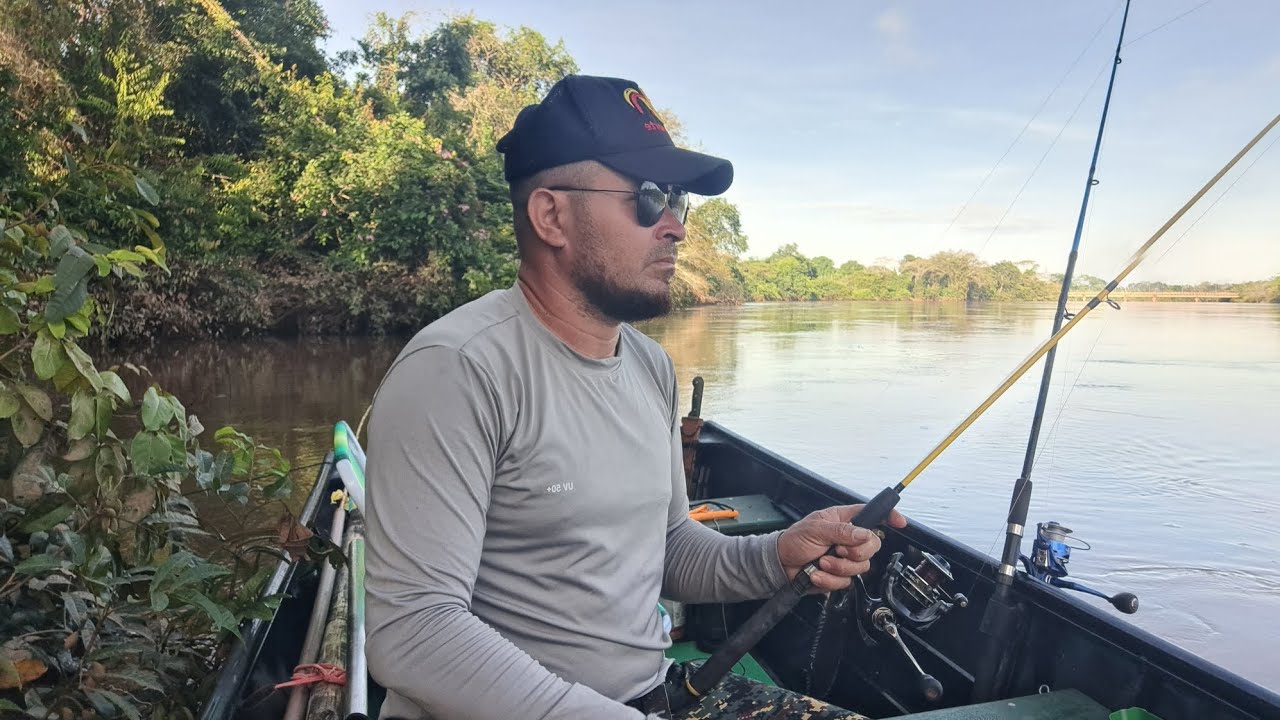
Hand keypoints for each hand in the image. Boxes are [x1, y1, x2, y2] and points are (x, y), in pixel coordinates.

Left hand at [777, 503, 907, 591]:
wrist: (780, 565)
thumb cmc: (793, 541)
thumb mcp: (815, 530)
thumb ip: (841, 531)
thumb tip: (863, 534)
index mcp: (843, 520)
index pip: (872, 514)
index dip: (888, 516)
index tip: (899, 522)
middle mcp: (848, 538)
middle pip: (873, 545)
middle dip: (855, 551)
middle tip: (837, 550)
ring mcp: (845, 557)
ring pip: (861, 565)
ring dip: (839, 567)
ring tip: (821, 562)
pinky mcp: (839, 575)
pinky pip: (847, 581)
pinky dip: (830, 580)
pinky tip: (817, 574)